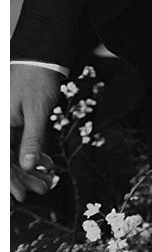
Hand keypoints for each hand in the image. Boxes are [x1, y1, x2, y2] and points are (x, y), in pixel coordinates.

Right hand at [11, 64, 62, 201]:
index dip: (11, 180)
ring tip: (48, 180)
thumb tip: (29, 166)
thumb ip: (32, 139)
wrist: (42, 55)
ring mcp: (6, 123)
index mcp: (0, 124)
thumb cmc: (38, 78)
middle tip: (44, 189)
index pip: (3, 160)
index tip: (21, 196)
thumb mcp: (37, 111)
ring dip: (30, 168)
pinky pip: (19, 141)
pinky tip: (45, 163)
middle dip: (24, 177)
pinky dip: (32, 152)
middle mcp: (1, 126)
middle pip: (8, 159)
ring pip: (14, 152)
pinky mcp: (13, 120)